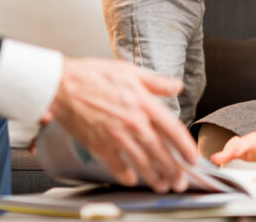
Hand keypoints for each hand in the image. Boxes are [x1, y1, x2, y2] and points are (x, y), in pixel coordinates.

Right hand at [46, 57, 198, 192]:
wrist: (62, 85)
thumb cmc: (92, 75)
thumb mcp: (129, 71)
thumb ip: (156, 82)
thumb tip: (176, 86)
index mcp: (143, 103)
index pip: (173, 129)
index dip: (186, 147)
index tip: (192, 157)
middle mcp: (133, 122)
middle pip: (161, 152)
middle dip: (174, 170)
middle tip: (181, 181)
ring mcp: (116, 136)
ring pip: (142, 163)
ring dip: (155, 177)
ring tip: (163, 185)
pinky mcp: (99, 145)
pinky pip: (117, 166)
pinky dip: (126, 176)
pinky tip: (133, 179)